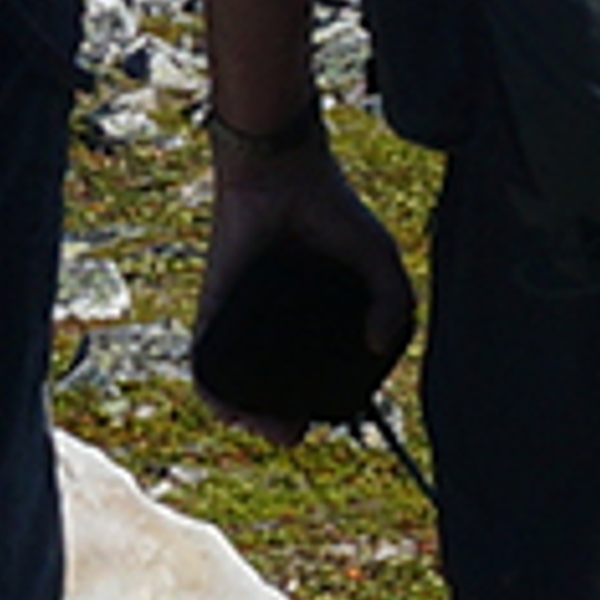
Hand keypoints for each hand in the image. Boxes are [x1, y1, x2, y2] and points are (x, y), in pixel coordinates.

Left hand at [188, 143, 417, 445]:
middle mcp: (276, 327)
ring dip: (244, 416)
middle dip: (279, 424)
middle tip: (291, 430)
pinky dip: (210, 388)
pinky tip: (224, 408)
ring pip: (236, 385)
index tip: (331, 416)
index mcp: (314, 322)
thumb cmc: (330, 208)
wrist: (280, 170)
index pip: (315, 379)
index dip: (321, 407)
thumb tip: (380, 348)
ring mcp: (243, 320)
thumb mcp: (378, 257)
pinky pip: (204, 357)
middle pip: (273, 392)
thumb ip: (396, 301)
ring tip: (261, 426)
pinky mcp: (213, 308)